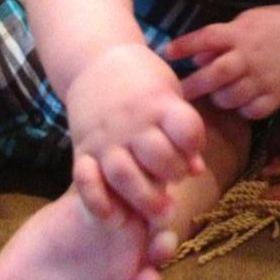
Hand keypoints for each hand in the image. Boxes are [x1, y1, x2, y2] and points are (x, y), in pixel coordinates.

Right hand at [64, 44, 205, 224]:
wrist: (96, 61)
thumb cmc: (143, 81)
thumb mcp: (169, 93)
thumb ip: (182, 129)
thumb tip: (196, 169)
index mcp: (159, 102)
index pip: (186, 129)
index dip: (194, 144)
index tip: (193, 150)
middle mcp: (132, 121)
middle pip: (158, 156)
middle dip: (173, 175)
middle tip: (175, 182)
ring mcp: (106, 138)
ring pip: (124, 174)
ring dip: (144, 198)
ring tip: (161, 213)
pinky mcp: (83, 150)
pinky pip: (87, 182)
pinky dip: (99, 203)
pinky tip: (115, 219)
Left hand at [165, 6, 279, 119]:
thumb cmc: (267, 27)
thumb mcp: (243, 23)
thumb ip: (219, 41)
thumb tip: (193, 59)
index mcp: (240, 33)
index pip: (208, 37)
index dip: (186, 45)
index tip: (167, 52)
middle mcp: (251, 55)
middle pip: (218, 73)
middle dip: (195, 85)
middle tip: (178, 94)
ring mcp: (265, 77)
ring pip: (233, 97)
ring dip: (219, 99)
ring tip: (215, 96)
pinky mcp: (278, 94)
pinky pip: (253, 111)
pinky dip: (242, 111)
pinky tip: (239, 103)